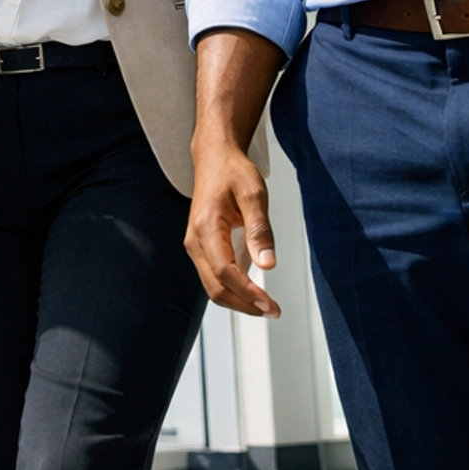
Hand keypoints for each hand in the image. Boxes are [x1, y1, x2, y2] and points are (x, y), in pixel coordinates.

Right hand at [185, 139, 280, 317]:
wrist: (214, 158)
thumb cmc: (233, 172)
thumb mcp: (254, 194)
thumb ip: (260, 230)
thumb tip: (267, 265)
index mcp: (206, 226)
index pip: (224, 271)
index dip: (247, 293)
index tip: (269, 305)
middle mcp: (195, 240)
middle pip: (215, 287)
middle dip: (244, 305)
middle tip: (273, 311)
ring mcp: (195, 245)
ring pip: (212, 286)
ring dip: (238, 301)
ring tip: (266, 306)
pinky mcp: (201, 247)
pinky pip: (213, 277)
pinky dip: (232, 290)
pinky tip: (252, 292)